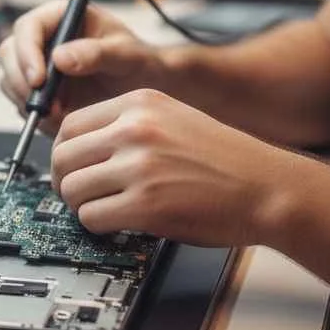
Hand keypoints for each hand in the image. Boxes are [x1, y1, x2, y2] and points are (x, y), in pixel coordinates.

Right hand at [0, 0, 167, 135]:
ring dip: (28, 100)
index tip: (39, 80)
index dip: (27, 53)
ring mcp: (38, 64)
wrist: (144, 88)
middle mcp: (44, 38)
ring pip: (10, 80)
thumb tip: (60, 58)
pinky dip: (35, 114)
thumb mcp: (125, 54)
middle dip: (22, 81)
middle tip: (45, 105)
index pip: (28, 28)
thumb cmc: (138, 62)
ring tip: (60, 114)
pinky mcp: (38, 90)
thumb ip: (96, 53)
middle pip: (10, 53)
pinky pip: (21, 102)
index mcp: (61, 17)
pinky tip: (60, 119)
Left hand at [52, 88, 302, 246]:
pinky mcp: (145, 205)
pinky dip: (97, 226)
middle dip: (63, 181)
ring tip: (99, 210)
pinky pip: (92, 217)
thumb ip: (128, 125)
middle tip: (74, 194)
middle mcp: (134, 130)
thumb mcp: (174, 118)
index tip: (69, 167)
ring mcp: (138, 167)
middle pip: (62, 156)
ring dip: (80, 206)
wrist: (267, 187)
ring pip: (72, 189)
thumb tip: (82, 148)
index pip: (70, 124)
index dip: (64, 152)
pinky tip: (116, 224)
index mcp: (139, 103)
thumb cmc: (226, 159)